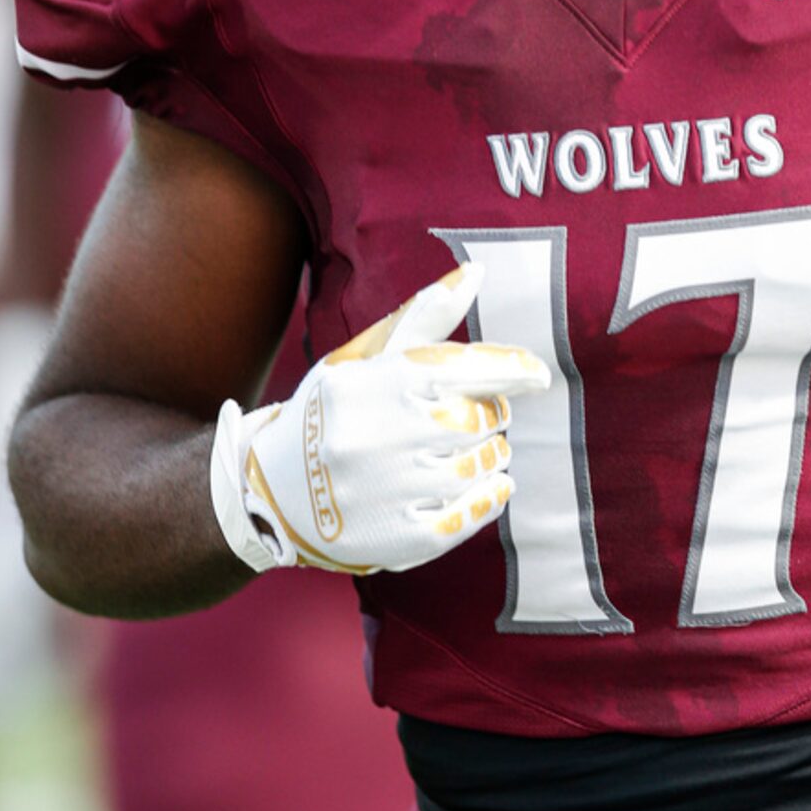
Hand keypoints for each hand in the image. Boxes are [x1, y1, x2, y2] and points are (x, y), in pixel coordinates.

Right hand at [209, 264, 548, 574]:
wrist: (272, 491)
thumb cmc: (334, 411)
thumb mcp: (366, 357)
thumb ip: (425, 316)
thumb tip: (478, 271)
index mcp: (371, 383)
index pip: (464, 368)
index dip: (512, 370)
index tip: (538, 375)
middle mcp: (376, 437)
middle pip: (479, 419)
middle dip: (491, 415)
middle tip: (478, 416)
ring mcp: (387, 492)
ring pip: (481, 465)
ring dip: (493, 454)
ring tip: (474, 448)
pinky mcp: (397, 539)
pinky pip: (471, 514)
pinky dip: (492, 495)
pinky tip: (492, 483)